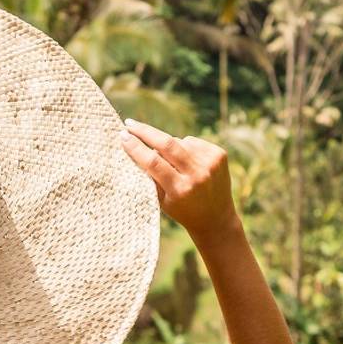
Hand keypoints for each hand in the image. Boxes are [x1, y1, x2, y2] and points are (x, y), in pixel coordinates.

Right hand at [119, 118, 237, 238]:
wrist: (216, 219)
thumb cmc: (182, 210)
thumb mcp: (162, 201)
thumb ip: (151, 177)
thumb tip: (135, 146)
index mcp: (180, 190)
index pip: (154, 162)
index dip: (136, 147)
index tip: (122, 136)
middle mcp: (197, 175)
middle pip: (167, 143)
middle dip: (145, 131)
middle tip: (130, 124)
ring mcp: (211, 163)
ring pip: (179, 141)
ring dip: (169, 147)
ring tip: (172, 164)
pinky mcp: (220, 155)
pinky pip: (192, 141)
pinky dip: (185, 147)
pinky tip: (187, 162)